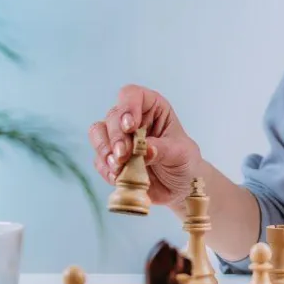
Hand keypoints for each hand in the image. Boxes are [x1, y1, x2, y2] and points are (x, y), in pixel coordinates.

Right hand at [88, 84, 201, 206]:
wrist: (181, 189)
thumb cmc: (185, 163)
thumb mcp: (181, 153)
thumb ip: (163, 149)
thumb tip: (144, 149)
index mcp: (153, 108)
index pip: (133, 94)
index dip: (128, 107)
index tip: (131, 126)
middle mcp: (133, 119)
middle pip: (112, 115)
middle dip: (116, 136)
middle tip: (124, 155)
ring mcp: (120, 139)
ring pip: (98, 133)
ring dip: (104, 150)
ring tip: (118, 167)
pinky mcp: (112, 159)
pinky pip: (99, 159)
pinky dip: (105, 168)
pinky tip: (118, 177)